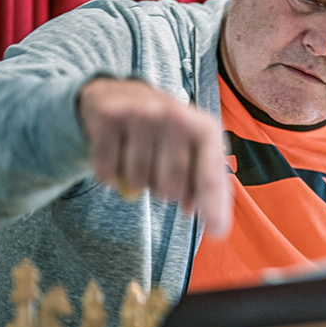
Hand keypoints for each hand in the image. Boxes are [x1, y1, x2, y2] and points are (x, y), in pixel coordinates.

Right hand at [77, 77, 231, 236]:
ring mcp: (141, 114)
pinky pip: (107, 173)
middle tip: (159, 165)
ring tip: (139, 154)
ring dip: (136, 180)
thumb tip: (193, 211)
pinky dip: (110, 173)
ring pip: (136, 181)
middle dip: (163, 189)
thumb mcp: (193, 148)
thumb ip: (203, 182)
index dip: (213, 206)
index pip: (210, 175)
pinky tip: (116, 152)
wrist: (122, 94)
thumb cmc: (167, 130)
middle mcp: (175, 116)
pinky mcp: (108, 117)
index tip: (218, 232)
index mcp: (205, 127)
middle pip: (169, 188)